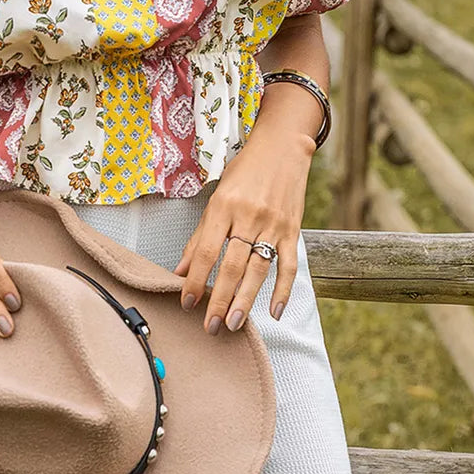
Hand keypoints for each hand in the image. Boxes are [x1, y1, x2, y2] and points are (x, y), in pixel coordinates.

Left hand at [172, 133, 313, 333]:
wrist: (282, 148)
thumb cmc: (244, 171)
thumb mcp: (217, 196)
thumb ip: (200, 235)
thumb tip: (180, 269)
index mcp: (224, 206)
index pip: (206, 251)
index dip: (195, 279)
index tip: (187, 302)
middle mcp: (248, 216)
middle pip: (231, 265)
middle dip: (220, 299)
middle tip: (211, 326)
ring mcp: (273, 225)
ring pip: (258, 269)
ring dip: (246, 300)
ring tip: (235, 324)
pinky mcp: (293, 231)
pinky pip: (288, 265)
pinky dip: (283, 290)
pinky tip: (274, 311)